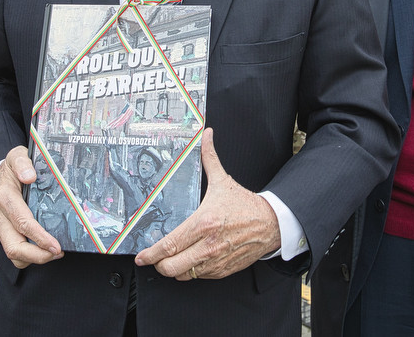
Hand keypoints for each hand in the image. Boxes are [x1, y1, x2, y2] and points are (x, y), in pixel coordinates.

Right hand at [0, 145, 63, 267]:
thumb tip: (29, 176)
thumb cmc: (13, 167)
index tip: (56, 245)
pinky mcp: (6, 233)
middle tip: (59, 252)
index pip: (22, 222)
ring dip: (36, 258)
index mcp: (5, 197)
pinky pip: (16, 253)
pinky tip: (46, 250)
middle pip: (14, 246)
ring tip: (56, 252)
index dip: (39, 237)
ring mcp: (2, 227)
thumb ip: (22, 163)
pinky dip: (32, 257)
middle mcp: (1, 216)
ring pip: (14, 254)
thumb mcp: (16, 157)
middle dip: (38, 255)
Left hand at [135, 128, 280, 279]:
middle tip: (156, 257)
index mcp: (203, 223)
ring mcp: (215, 261)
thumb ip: (209, 158)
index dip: (151, 254)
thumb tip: (205, 135)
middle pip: (172, 267)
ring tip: (172, 258)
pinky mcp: (223, 271)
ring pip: (183, 275)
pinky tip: (191, 259)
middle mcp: (208, 245)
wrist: (271, 224)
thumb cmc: (245, 204)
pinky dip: (191, 271)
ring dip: (175, 269)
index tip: (142, 257)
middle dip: (159, 264)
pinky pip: (199, 277)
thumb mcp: (223, 181)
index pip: (170, 245)